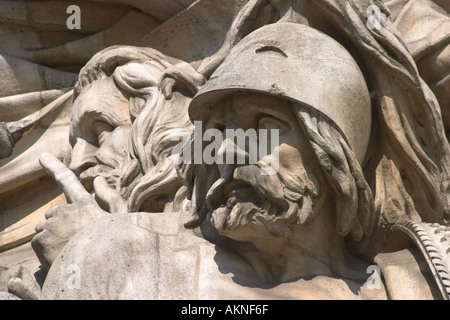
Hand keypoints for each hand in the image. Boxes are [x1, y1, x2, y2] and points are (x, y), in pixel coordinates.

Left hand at [31, 153, 125, 270]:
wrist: (95, 272)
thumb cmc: (113, 248)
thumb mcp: (121, 223)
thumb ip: (110, 198)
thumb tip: (97, 179)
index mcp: (84, 205)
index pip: (68, 181)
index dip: (55, 167)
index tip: (43, 156)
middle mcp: (65, 211)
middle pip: (55, 211)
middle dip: (61, 220)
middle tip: (77, 237)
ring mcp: (50, 226)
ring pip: (46, 226)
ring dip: (54, 234)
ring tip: (70, 249)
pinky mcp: (39, 241)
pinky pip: (38, 240)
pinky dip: (46, 247)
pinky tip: (61, 255)